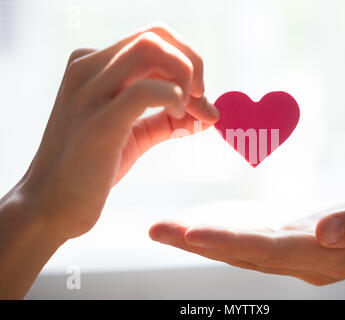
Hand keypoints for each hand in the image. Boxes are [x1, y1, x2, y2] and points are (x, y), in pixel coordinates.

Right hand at [11, 23, 218, 240]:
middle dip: (191, 63)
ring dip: (185, 76)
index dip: (185, 61)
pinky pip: (145, 90)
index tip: (200, 95)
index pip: (150, 39)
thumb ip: (166, 120)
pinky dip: (173, 97)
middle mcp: (87, 69)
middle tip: (202, 98)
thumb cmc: (91, 169)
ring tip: (189, 110)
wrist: (51, 205)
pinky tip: (178, 117)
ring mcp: (90, 93)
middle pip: (155, 36)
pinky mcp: (99, 122)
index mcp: (92, 67)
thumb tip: (208, 113)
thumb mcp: (132, 135)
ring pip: (151, 49)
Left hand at [149, 177, 344, 291]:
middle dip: (197, 243)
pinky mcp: (296, 240)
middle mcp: (305, 259)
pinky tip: (198, 230)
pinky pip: (252, 240)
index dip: (228, 242)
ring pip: (243, 250)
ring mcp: (298, 252)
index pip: (269, 249)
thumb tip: (323, 231)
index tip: (189, 234)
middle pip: (244, 253)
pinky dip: (222, 235)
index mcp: (328, 253)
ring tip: (164, 229)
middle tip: (156, 230)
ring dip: (201, 240)